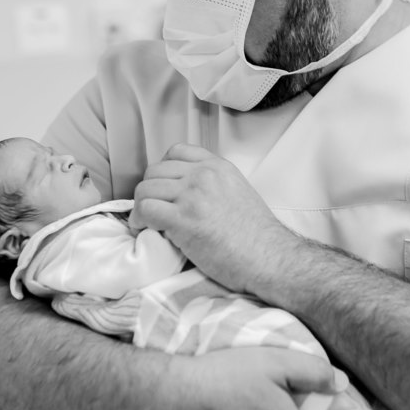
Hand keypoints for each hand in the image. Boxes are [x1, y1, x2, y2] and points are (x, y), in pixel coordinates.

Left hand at [130, 143, 298, 293]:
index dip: (163, 170)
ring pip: (145, 189)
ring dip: (141, 206)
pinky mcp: (184, 219)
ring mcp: (193, 195)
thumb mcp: (238, 193)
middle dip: (149, 191)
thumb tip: (186, 194)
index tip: (164, 188)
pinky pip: (145, 210)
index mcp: (219, 167)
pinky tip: (145, 229)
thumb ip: (214, 185)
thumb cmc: (257, 236)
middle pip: (155, 171)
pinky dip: (139, 220)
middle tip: (152, 209)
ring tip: (146, 221)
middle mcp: (204, 175)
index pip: (176, 151)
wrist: (269, 258)